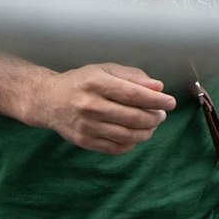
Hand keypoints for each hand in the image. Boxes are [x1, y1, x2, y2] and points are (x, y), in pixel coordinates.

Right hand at [29, 63, 177, 154]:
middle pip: (133, 117)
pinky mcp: (85, 141)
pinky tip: (135, 135)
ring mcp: (87, 126)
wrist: (49, 100)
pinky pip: (116, 147)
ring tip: (151, 125)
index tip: (170, 102)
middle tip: (161, 115)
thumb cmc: (81, 82)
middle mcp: (90, 105)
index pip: (134, 94)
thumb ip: (132, 76)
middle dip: (154, 117)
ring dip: (146, 132)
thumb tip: (158, 87)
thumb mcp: (104, 70)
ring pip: (127, 135)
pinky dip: (131, 143)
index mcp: (96, 83)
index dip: (157, 100)